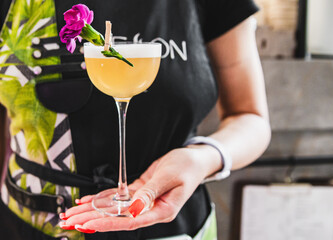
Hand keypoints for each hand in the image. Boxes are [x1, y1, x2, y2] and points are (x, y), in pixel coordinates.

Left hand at [59, 146, 220, 232]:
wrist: (194, 160)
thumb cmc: (188, 167)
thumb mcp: (170, 176)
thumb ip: (150, 192)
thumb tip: (132, 209)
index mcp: (162, 210)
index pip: (131, 221)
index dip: (108, 223)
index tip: (89, 224)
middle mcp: (151, 209)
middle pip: (117, 217)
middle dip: (92, 218)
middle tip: (70, 221)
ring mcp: (145, 201)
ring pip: (115, 208)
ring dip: (93, 210)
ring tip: (72, 213)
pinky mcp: (141, 192)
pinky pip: (119, 197)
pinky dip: (103, 198)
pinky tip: (88, 201)